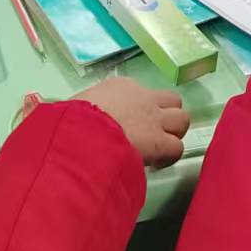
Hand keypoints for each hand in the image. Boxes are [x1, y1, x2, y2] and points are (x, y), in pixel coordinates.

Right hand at [74, 77, 189, 168]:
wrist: (84, 131)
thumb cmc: (73, 118)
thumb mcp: (76, 105)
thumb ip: (84, 110)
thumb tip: (69, 117)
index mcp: (121, 86)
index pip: (141, 93)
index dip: (140, 111)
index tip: (129, 126)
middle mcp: (144, 98)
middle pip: (172, 101)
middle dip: (167, 117)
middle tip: (153, 135)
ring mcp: (155, 119)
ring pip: (182, 120)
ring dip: (173, 134)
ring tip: (159, 149)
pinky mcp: (161, 142)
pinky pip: (177, 147)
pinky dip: (170, 157)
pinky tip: (155, 165)